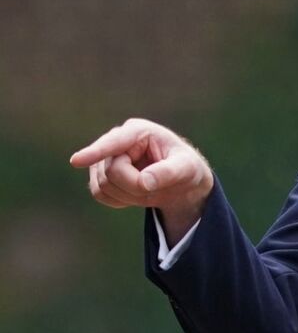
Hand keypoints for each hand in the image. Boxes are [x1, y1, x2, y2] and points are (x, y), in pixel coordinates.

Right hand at [70, 118, 213, 240]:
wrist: (181, 182)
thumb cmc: (186, 168)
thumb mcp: (187, 168)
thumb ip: (169, 173)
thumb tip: (144, 182)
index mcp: (138, 131)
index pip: (114, 143)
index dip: (96, 152)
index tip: (76, 161)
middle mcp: (117, 141)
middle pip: (111, 172)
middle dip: (135, 187)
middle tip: (157, 187)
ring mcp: (105, 158)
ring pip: (103, 185)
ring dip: (129, 195)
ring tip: (149, 188)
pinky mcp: (99, 174)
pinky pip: (100, 194)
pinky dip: (119, 201)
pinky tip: (136, 194)